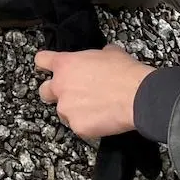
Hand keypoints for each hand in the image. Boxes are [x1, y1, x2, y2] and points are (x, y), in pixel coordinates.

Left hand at [35, 44, 154, 141]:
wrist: (138, 97)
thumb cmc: (125, 73)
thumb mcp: (109, 52)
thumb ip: (94, 55)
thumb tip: (100, 57)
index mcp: (65, 64)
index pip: (41, 60)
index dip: (45, 64)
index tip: (47, 68)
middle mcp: (60, 86)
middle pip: (44, 90)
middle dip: (55, 93)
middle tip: (72, 94)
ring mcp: (67, 108)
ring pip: (63, 111)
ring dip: (74, 110)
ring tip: (94, 108)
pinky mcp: (77, 127)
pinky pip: (78, 126)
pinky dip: (87, 124)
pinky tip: (102, 118)